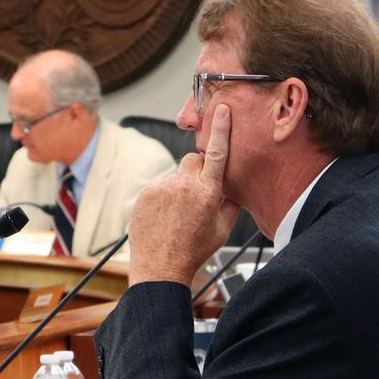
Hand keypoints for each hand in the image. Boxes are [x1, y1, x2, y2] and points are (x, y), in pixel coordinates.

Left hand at [128, 104, 239, 286]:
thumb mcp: (222, 229)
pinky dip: (163, 196)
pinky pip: (159, 186)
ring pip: (175, 175)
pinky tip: (163, 216)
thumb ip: (230, 203)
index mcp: (208, 193)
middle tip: (196, 194)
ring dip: (178, 187)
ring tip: (176, 214)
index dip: (221, 130)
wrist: (160, 268)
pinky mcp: (145, 193)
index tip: (222, 111)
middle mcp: (184, 186)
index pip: (217, 154)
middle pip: (193, 159)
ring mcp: (162, 188)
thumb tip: (233, 187)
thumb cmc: (193, 251)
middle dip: (198, 170)